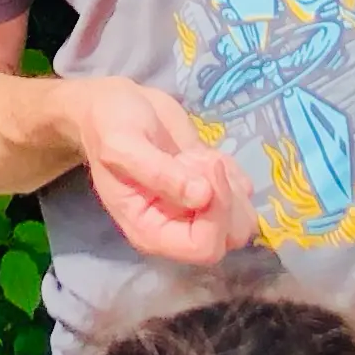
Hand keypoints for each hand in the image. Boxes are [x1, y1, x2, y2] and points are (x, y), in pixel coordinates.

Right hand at [63, 75, 254, 263]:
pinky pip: (244, 193)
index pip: (203, 247)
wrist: (115, 107)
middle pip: (230, 237)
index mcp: (151, 231)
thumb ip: (159, 172)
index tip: (208, 169)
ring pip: (243, 219)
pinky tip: (206, 154)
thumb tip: (202, 195)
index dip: (216, 214)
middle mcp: (178, 228)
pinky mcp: (212, 188)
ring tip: (198, 158)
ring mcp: (197, 210)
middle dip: (226, 198)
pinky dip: (234, 171)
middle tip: (200, 161)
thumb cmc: (110, 127)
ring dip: (231, 184)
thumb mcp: (123, 145)